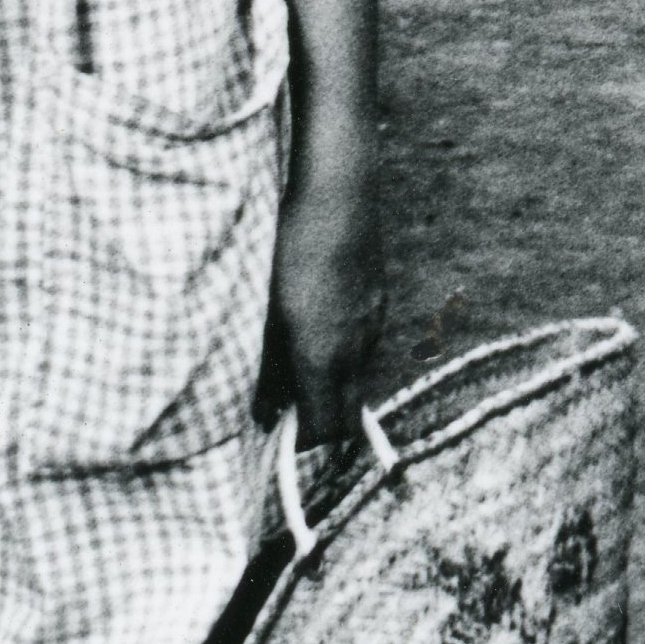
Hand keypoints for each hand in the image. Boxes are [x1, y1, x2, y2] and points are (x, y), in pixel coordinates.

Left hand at [262, 161, 378, 448]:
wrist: (338, 196)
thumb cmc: (287, 251)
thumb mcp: (264, 314)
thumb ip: (266, 371)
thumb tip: (264, 414)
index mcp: (322, 356)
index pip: (324, 429)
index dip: (304, 447)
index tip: (281, 443)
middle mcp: (356, 350)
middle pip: (351, 418)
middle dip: (325, 429)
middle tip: (292, 421)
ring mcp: (373, 327)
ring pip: (356, 379)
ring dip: (332, 387)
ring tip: (296, 365)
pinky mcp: (379, 305)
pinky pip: (364, 347)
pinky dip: (342, 355)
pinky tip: (317, 325)